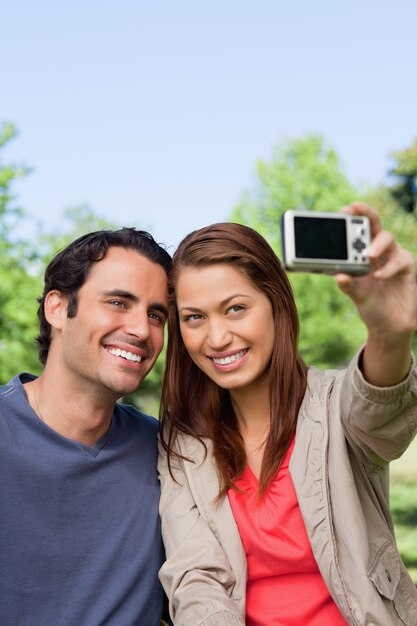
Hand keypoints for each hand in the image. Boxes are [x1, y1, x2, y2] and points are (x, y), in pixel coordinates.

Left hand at [336, 203, 416, 337]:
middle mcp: (377, 251)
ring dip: (377, 244)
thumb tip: (338, 276)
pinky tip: (379, 276)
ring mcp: (392, 257)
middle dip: (366, 214)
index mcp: (361, 254)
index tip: (343, 210)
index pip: (357, 229)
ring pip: (388, 239)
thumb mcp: (356, 296)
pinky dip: (389, 268)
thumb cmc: (371, 305)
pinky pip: (400, 260)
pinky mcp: (406, 268)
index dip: (352, 217)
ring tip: (368, 254)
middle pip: (375, 224)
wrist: (390, 325)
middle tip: (355, 209)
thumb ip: (348, 286)